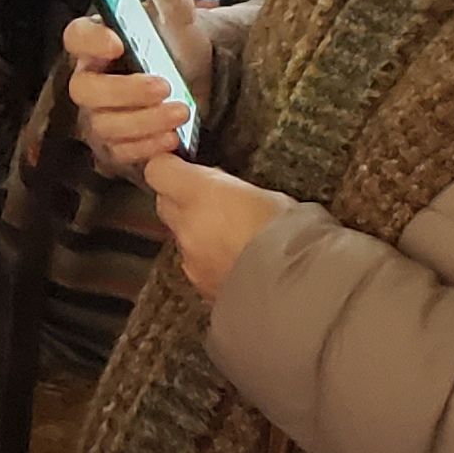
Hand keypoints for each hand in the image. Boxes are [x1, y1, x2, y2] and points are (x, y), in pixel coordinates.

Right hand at [60, 0, 209, 178]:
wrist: (205, 84)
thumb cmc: (180, 46)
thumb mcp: (179, 15)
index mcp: (98, 43)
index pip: (73, 38)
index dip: (90, 44)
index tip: (118, 43)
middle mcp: (90, 80)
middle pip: (84, 90)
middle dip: (125, 92)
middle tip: (166, 85)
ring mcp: (100, 117)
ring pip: (105, 126)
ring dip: (144, 121)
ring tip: (183, 112)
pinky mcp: (115, 148)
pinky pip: (119, 154)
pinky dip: (146, 147)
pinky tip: (173, 139)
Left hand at [143, 156, 285, 300]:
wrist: (296, 287)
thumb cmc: (291, 234)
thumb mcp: (268, 195)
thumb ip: (233, 190)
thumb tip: (224, 190)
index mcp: (200, 194)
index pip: (158, 171)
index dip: (168, 167)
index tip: (182, 164)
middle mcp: (187, 225)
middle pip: (165, 203)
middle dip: (182, 199)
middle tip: (213, 199)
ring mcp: (190, 257)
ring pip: (180, 236)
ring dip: (197, 231)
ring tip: (234, 235)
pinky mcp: (200, 284)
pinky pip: (195, 263)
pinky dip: (208, 258)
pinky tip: (237, 260)